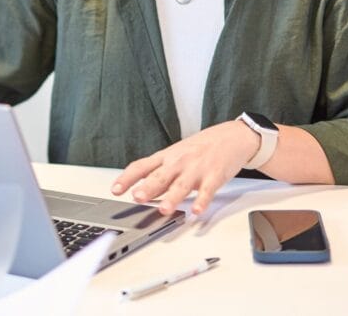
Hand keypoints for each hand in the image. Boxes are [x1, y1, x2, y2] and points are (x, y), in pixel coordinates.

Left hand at [111, 120, 260, 215]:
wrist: (232, 136)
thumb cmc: (201, 147)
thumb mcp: (177, 155)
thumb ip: (160, 172)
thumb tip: (140, 190)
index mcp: (166, 157)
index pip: (141, 166)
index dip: (127, 178)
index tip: (115, 190)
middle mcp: (178, 162)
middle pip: (160, 176)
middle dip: (148, 188)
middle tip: (136, 198)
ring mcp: (197, 169)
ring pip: (182, 185)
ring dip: (173, 197)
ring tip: (164, 209)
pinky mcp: (214, 176)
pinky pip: (207, 191)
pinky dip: (202, 201)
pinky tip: (197, 211)